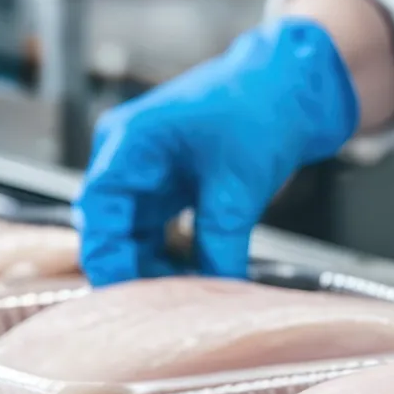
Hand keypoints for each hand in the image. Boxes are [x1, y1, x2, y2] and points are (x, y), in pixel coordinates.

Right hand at [76, 17, 358, 282]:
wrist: (293, 85)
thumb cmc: (260, 107)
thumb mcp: (238, 185)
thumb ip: (219, 241)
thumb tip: (215, 291)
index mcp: (130, 142)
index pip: (100, 210)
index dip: (108, 257)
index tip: (123, 297)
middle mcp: (127, 156)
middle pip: (112, 227)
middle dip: (134, 268)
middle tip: (161, 308)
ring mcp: (147, 170)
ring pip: (135, 234)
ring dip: (156, 267)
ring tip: (186, 297)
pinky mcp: (169, 183)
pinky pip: (158, 230)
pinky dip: (174, 255)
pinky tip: (196, 276)